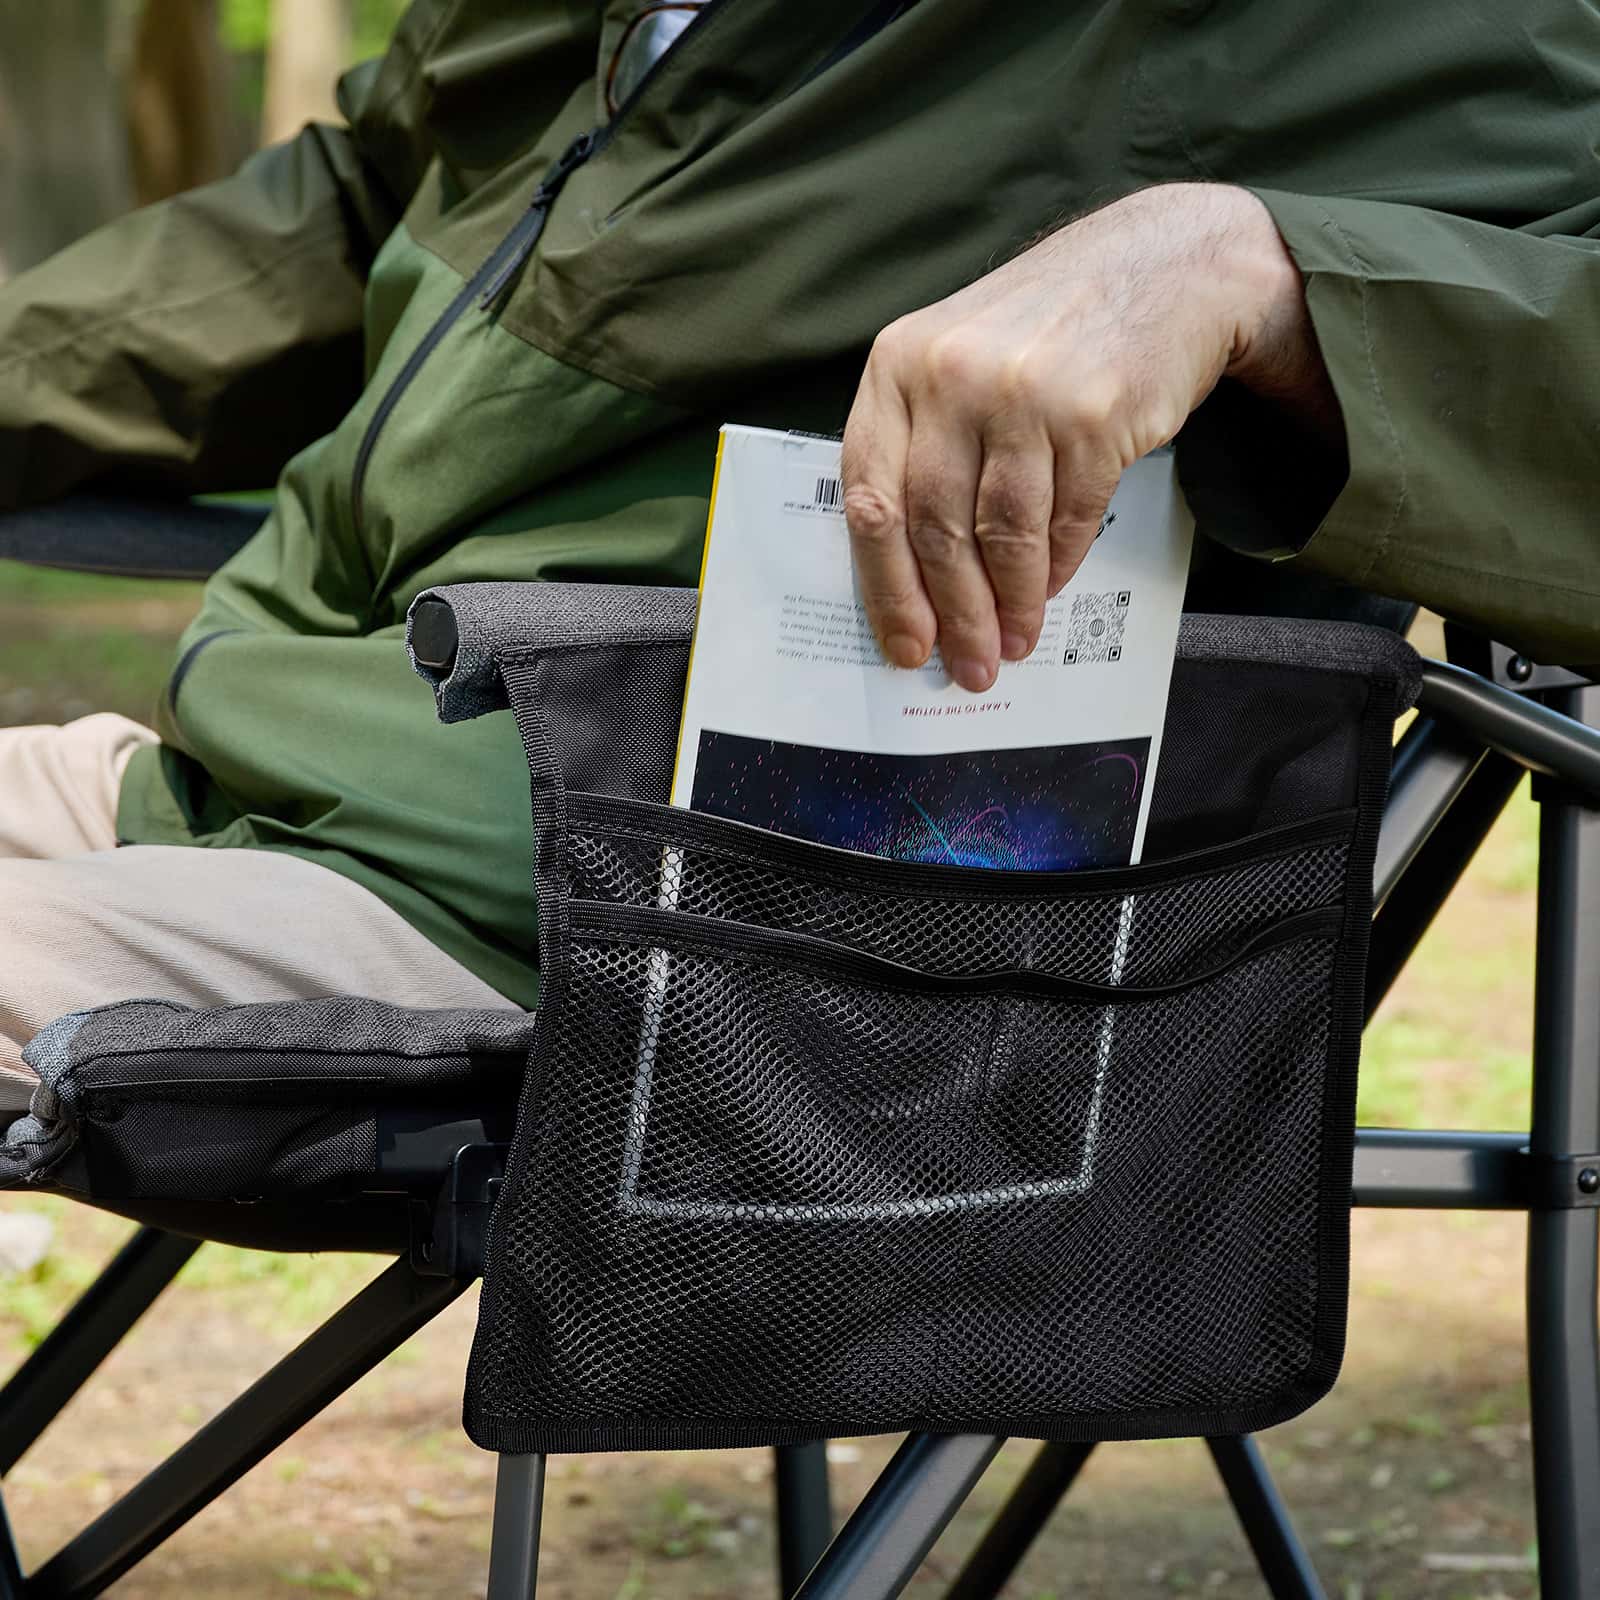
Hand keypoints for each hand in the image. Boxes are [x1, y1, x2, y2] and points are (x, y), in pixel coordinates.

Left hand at [841, 182, 1336, 692]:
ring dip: (1009, 604)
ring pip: (1001, 534)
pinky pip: (1066, 519)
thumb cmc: (1047, 331)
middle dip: (953, 613)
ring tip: (1014, 645)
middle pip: (934, 526)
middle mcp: (951, 374)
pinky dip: (1058, 568)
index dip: (885, 585)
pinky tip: (1052, 593)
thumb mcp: (957, 361)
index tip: (904, 643)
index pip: (871, 497)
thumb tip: (916, 580)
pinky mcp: (1093, 412)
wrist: (1164, 265)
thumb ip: (924, 448)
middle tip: (968, 665)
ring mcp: (1022, 391)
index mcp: (898, 365)